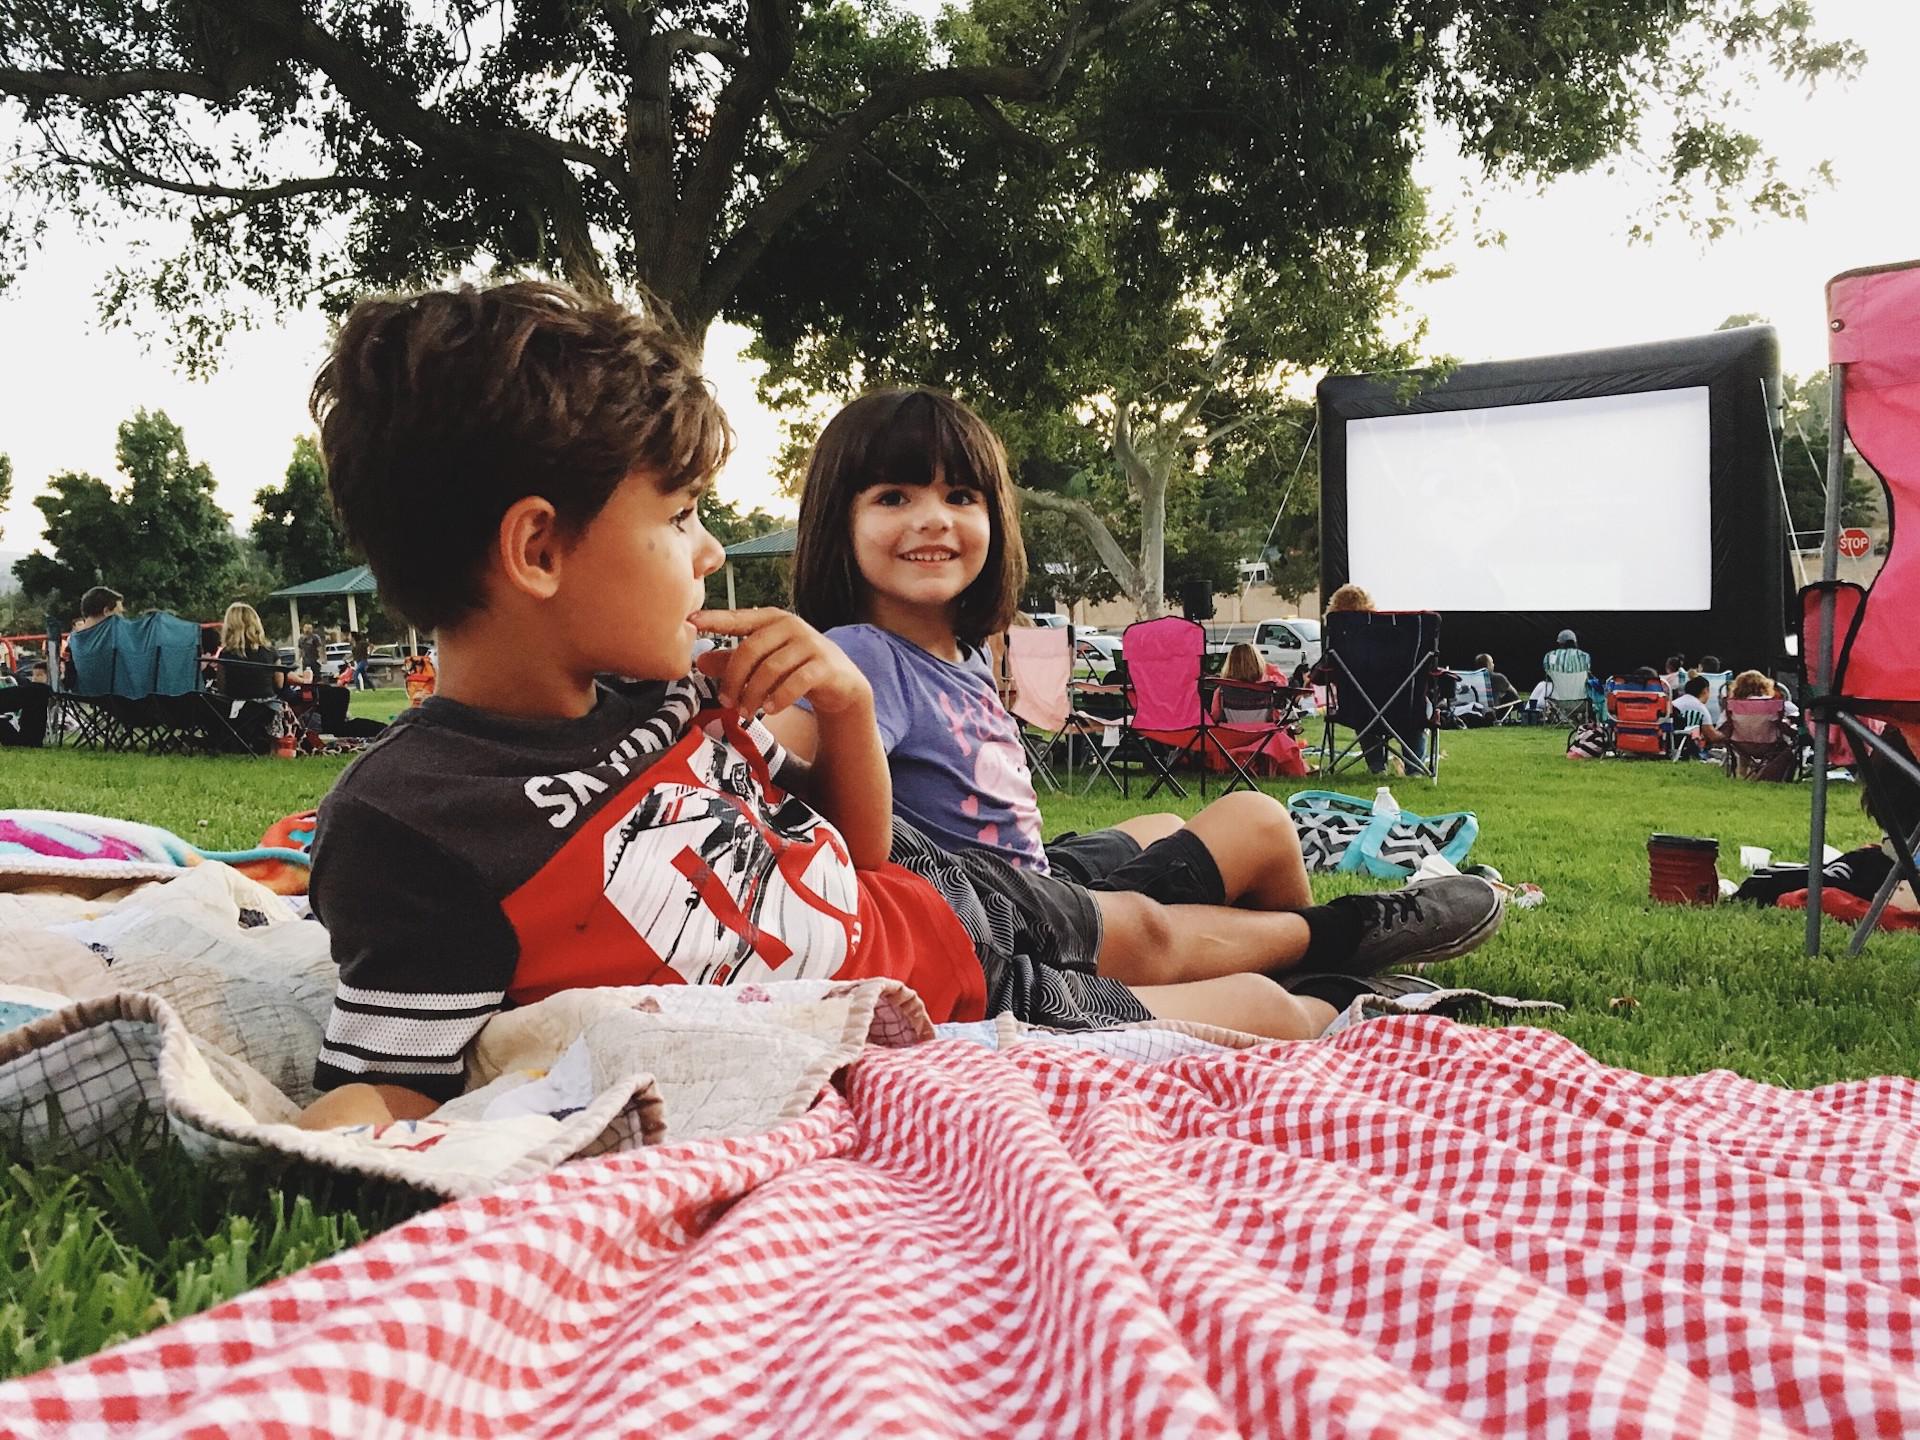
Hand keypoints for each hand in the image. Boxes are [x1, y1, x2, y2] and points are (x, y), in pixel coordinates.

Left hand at [690, 608, 871, 716]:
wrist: (840, 683)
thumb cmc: (795, 668)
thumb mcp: (762, 662)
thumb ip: (732, 661)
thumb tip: (698, 662)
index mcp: (771, 619)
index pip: (738, 618)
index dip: (714, 619)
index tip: (691, 621)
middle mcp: (790, 626)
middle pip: (750, 649)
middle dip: (733, 679)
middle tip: (725, 702)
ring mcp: (809, 644)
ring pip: (771, 668)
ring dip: (753, 694)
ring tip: (745, 712)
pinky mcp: (824, 665)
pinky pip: (796, 682)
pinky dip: (779, 698)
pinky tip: (770, 710)